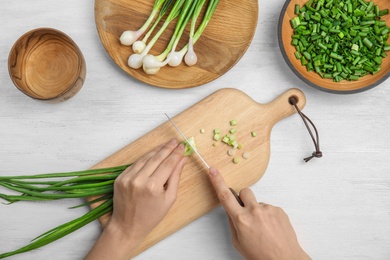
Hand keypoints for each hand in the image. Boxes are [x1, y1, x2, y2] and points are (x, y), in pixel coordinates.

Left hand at [86, 139, 186, 259]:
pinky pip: (135, 164)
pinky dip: (145, 158)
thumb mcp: (169, 199)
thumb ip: (175, 177)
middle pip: (157, 158)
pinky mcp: (120, 178)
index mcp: (153, 186)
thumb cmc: (151, 216)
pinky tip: (153, 154)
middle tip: (175, 141)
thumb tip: (182, 160)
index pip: (168, 164)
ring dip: (156, 150)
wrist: (127, 226)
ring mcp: (128, 178)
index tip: (182, 146)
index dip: (176, 154)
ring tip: (165, 145)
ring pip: (145, 158)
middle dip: (167, 148)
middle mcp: (139, 179)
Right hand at [208, 167, 309, 259]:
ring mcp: (268, 209)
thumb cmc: (261, 255)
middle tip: (246, 212)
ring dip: (257, 211)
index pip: (225, 196)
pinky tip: (270, 228)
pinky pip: (269, 208)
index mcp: (241, 220)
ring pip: (257, 202)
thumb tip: (231, 212)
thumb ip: (233, 224)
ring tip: (263, 228)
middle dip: (243, 199)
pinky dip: (268, 216)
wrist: (284, 259)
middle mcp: (254, 211)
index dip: (217, 181)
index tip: (213, 170)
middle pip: (244, 192)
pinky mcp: (279, 210)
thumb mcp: (238, 242)